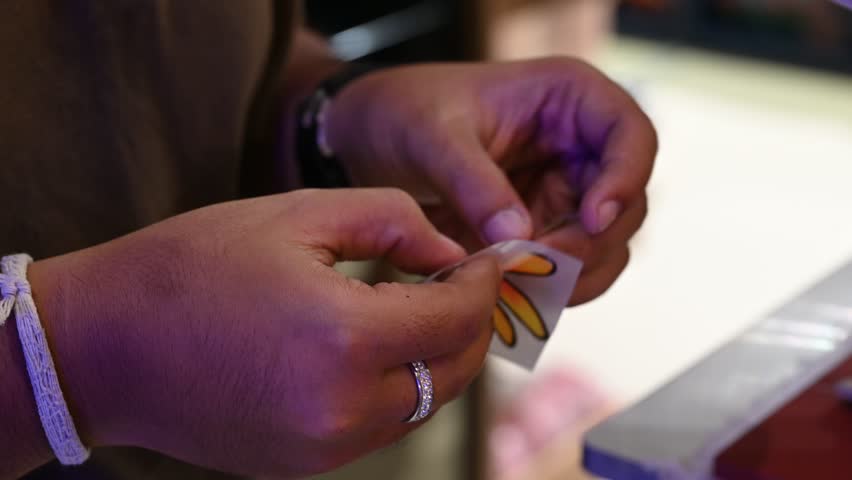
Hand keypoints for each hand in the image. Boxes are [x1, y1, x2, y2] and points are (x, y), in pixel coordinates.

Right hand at [29, 189, 500, 477]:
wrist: (105, 346)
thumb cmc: (192, 266)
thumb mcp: (298, 214)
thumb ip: (395, 223)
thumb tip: (452, 253)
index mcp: (342, 338)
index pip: (459, 317)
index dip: (486, 283)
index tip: (490, 257)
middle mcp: (343, 407)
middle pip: (456, 370)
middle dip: (474, 321)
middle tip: (465, 279)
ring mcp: (325, 446)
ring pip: (427, 402)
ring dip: (441, 354)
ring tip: (420, 304)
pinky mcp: (307, 463)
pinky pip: (385, 422)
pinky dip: (401, 382)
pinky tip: (379, 342)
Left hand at [326, 58, 656, 304]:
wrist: (372, 138)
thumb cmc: (404, 113)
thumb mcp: (432, 138)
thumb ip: (476, 185)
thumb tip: (521, 241)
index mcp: (568, 99)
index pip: (632, 137)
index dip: (625, 180)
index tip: (592, 220)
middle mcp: (579, 147)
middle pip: (625, 205)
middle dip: (585, 244)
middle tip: (532, 268)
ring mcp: (565, 191)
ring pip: (603, 247)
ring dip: (569, 276)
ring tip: (514, 286)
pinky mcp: (543, 229)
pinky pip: (568, 269)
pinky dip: (547, 288)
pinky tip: (509, 295)